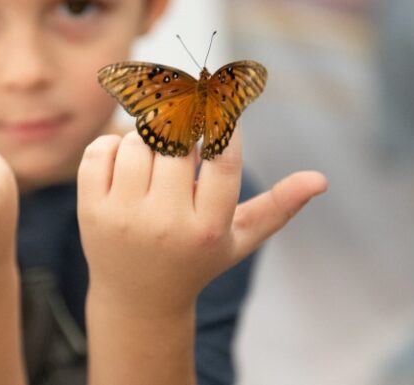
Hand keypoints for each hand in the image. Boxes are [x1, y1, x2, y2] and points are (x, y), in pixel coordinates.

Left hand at [77, 127, 326, 316]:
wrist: (137, 298)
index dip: (221, 126)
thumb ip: (278, 208)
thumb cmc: (194, 260)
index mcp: (208, 227)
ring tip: (153, 156)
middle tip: (180, 137)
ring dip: (145, 138)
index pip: (222, 157)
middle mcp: (165, 223)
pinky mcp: (92, 211)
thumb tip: (321, 179)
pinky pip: (100, 151)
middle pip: (175, 142)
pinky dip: (111, 145)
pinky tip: (124, 161)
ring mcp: (124, 217)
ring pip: (135, 141)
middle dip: (179, 132)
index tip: (216, 115)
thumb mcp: (239, 240)